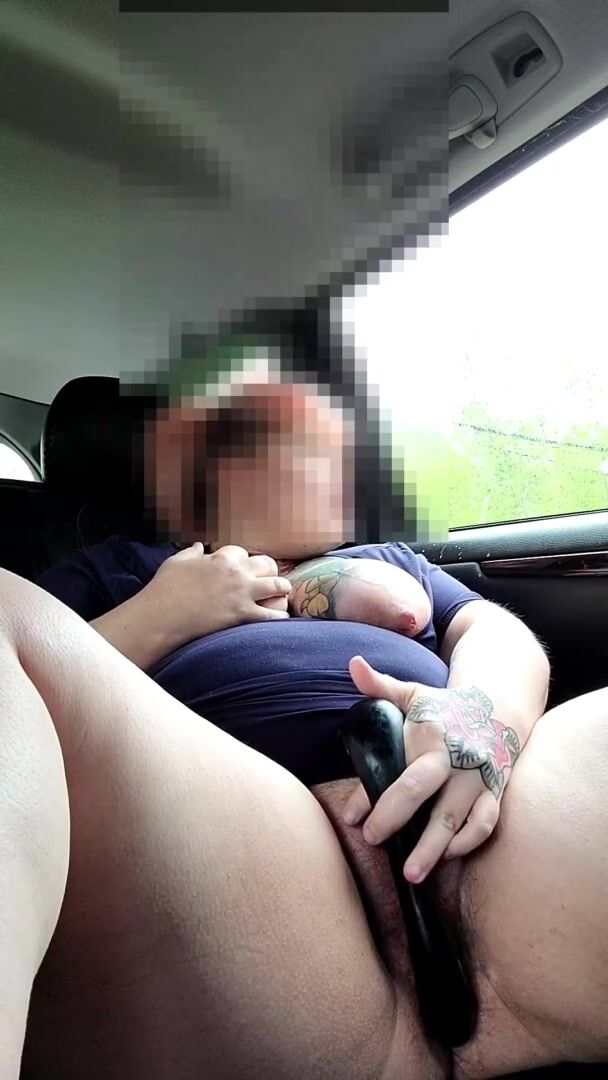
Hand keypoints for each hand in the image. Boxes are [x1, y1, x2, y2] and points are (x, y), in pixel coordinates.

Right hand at [146, 543, 291, 647]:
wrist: (161, 617)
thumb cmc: (164, 589)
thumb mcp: (176, 563)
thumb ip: (190, 553)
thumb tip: (197, 546)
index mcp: (221, 558)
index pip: (243, 552)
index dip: (243, 560)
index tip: (242, 568)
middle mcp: (236, 573)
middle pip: (267, 564)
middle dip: (270, 571)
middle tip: (270, 580)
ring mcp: (242, 594)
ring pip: (278, 586)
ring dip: (282, 590)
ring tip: (282, 595)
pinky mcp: (243, 615)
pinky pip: (273, 614)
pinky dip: (279, 615)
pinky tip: (280, 617)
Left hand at [342, 655, 520, 882]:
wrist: (498, 708)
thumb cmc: (443, 707)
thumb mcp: (413, 693)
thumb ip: (380, 685)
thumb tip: (353, 664)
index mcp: (435, 740)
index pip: (408, 779)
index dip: (381, 804)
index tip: (357, 824)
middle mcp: (461, 763)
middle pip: (436, 807)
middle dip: (408, 832)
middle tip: (376, 846)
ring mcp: (481, 780)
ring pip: (461, 823)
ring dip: (436, 850)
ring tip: (412, 873)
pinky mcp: (495, 793)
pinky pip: (486, 824)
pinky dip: (468, 842)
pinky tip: (446, 855)